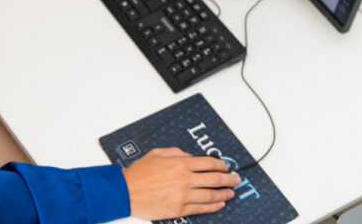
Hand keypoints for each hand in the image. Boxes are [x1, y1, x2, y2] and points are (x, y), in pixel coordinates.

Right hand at [122, 147, 240, 220]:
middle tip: (236, 180)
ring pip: (210, 195)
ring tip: (231, 193)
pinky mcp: (179, 209)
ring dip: (224, 194)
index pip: (208, 163)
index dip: (221, 165)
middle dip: (229, 179)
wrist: (126, 192)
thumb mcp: (157, 153)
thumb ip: (176, 152)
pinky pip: (201, 208)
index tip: (226, 166)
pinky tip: (219, 204)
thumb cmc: (138, 173)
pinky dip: (213, 206)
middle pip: (214, 179)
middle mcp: (184, 179)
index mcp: (180, 163)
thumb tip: (190, 156)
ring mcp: (183, 196)